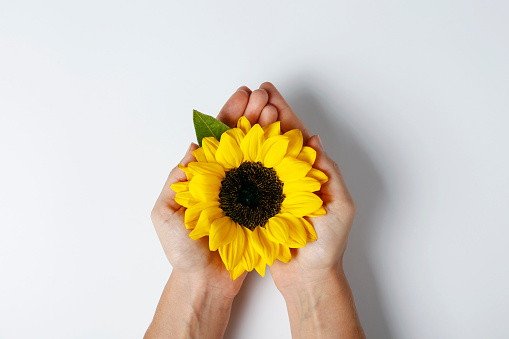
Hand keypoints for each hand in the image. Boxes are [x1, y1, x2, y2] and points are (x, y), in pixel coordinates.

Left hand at [151, 87, 261, 297]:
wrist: (206, 282)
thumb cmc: (183, 252)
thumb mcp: (165, 216)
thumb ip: (175, 183)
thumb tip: (192, 150)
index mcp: (200, 176)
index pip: (216, 136)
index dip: (229, 114)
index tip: (244, 96)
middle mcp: (223, 178)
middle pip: (239, 138)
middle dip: (252, 115)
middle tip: (266, 99)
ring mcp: (242, 190)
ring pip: (256, 153)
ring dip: (267, 130)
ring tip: (278, 113)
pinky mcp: (258, 204)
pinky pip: (269, 178)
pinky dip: (278, 160)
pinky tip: (288, 144)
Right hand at [252, 82, 356, 292]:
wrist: (307, 277)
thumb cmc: (328, 245)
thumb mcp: (341, 206)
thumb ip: (329, 173)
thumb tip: (315, 139)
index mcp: (311, 173)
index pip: (296, 135)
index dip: (284, 113)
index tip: (269, 93)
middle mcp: (289, 176)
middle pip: (275, 137)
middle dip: (263, 114)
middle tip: (250, 94)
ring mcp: (271, 188)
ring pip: (258, 152)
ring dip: (249, 130)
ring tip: (239, 109)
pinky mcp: (256, 203)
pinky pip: (245, 176)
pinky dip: (237, 158)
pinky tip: (228, 142)